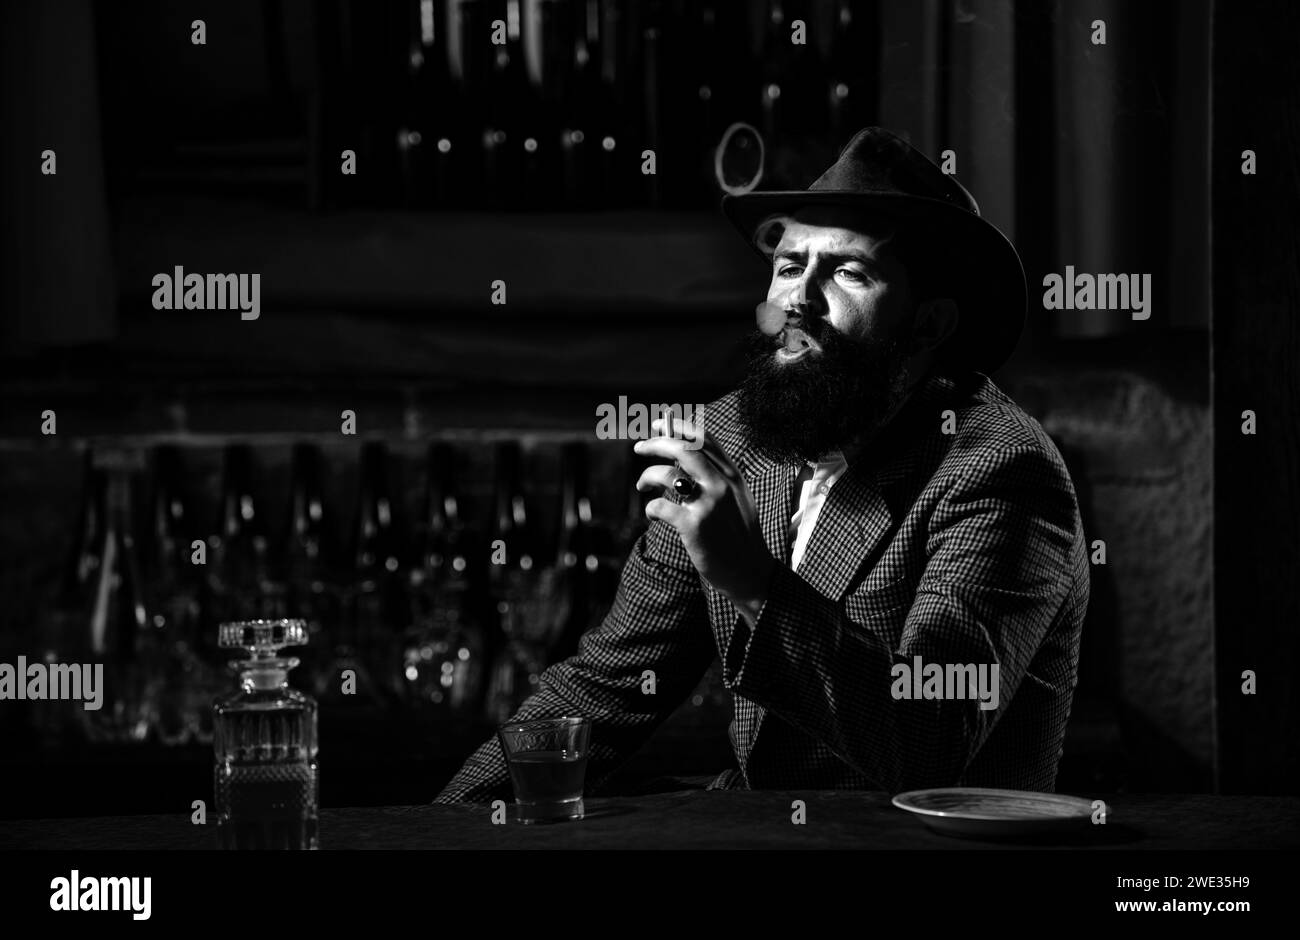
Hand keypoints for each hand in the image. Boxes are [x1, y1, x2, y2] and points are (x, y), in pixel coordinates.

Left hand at [633, 417, 774, 619]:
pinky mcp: (693, 526)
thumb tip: (686, 454)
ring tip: (641, 485)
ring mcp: (708, 504)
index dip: (679, 426)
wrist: (750, 572)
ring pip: (667, 474)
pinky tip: (652, 515)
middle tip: (639, 447)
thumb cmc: (738, 535)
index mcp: (732, 475)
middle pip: (683, 449)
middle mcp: (721, 484)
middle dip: (656, 442)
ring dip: (647, 477)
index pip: (704, 439)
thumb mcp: (737, 498)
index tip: (660, 422)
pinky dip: (650, 508)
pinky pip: (659, 506)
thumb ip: (718, 476)